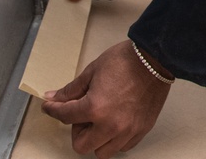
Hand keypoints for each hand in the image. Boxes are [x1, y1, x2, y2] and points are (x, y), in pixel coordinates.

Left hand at [43, 40, 171, 157]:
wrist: (155, 57)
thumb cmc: (126, 60)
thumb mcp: (93, 70)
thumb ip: (72, 90)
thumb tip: (54, 98)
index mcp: (95, 108)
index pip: (65, 117)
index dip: (53, 110)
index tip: (50, 107)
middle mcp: (111, 125)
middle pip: (81, 145)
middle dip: (77, 130)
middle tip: (82, 114)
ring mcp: (128, 130)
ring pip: (102, 151)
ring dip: (96, 138)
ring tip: (100, 119)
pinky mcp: (142, 129)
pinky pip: (123, 147)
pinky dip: (115, 139)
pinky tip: (115, 122)